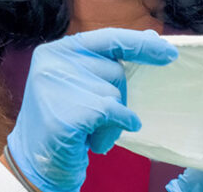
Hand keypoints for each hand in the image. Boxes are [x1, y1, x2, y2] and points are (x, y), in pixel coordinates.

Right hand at [6, 28, 177, 191]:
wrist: (34, 163)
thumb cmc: (62, 123)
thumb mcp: (75, 84)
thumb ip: (104, 63)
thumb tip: (152, 38)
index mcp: (56, 51)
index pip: (107, 39)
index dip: (140, 44)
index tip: (169, 53)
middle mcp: (54, 62)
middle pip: (115, 70)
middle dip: (116, 97)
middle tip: (93, 118)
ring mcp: (59, 85)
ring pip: (115, 94)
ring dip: (111, 120)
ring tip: (87, 132)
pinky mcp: (69, 112)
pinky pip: (115, 114)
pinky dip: (115, 128)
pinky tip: (96, 140)